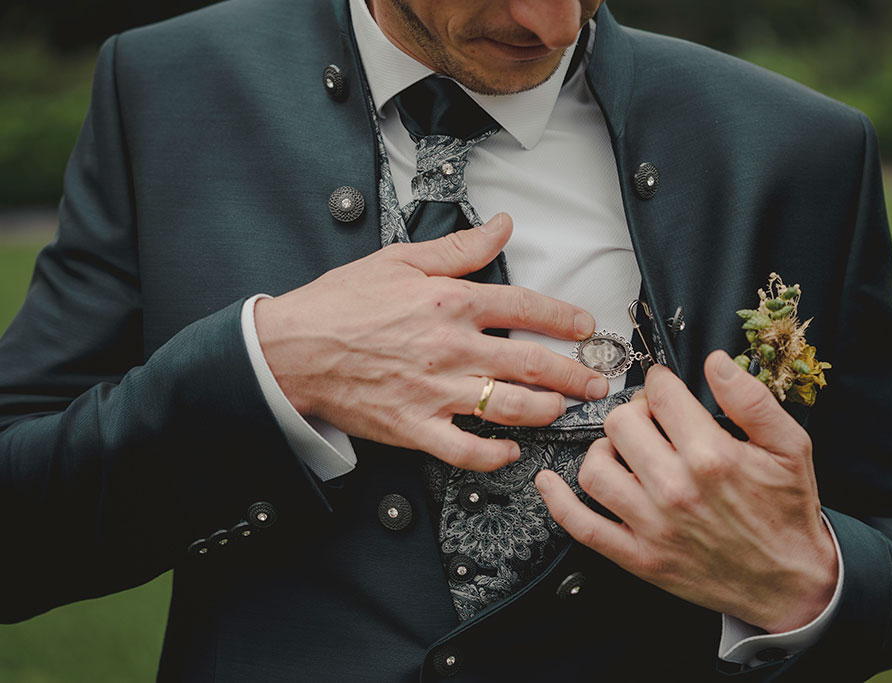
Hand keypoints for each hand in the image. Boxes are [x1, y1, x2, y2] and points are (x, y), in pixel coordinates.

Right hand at [254, 213, 608, 471]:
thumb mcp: (400, 260)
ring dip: (546, 410)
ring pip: (509, 406)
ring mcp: (435, 391)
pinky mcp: (415, 426)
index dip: (563, 317)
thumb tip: (503, 226)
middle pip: (531, 362)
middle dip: (574, 373)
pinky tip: (511, 451)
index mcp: (449, 302)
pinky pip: (466, 449)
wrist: (291, 349)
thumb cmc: (341, 304)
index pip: (524, 307)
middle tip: (597, 381)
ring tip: (563, 409)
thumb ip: (458, 248)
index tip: (586, 327)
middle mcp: (451, 347)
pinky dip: (494, 455)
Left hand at [536, 352, 837, 632]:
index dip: (661, 383)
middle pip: (621, 424)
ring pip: (595, 467)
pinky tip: (549, 481)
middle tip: (649, 419)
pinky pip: (582, 525)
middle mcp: (676, 489)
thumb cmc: (788, 512)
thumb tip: (717, 361)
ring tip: (624, 450)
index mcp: (713, 457)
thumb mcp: (791, 446)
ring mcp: (652, 526)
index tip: (665, 388)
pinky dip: (558, 501)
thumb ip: (752, 399)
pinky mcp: (638, 557)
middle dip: (633, 411)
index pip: (661, 394)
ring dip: (604, 450)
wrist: (791, 583)